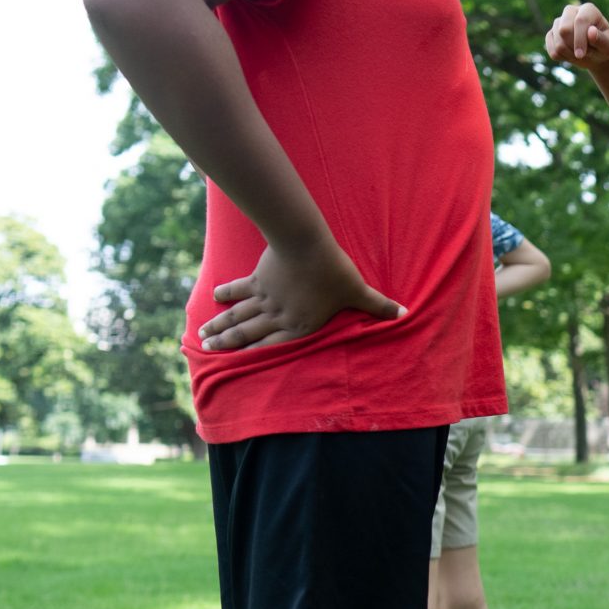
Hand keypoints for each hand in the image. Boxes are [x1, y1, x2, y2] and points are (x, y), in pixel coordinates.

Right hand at [201, 239, 402, 351]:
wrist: (306, 245)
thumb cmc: (334, 271)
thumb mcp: (357, 291)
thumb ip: (378, 306)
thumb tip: (405, 313)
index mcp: (300, 326)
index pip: (273, 346)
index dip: (253, 355)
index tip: (235, 363)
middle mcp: (278, 317)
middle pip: (248, 334)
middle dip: (228, 344)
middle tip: (208, 351)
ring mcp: (265, 299)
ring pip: (238, 317)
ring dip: (221, 326)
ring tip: (203, 335)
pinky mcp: (257, 279)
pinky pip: (239, 290)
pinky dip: (226, 294)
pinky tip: (214, 299)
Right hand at [545, 1, 608, 67]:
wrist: (596, 53)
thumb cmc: (604, 46)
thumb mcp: (608, 45)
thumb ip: (601, 39)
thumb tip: (591, 31)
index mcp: (588, 9)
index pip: (580, 21)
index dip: (579, 39)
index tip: (581, 55)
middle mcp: (571, 11)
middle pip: (564, 30)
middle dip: (574, 47)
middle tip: (584, 54)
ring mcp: (559, 22)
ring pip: (558, 43)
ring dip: (570, 54)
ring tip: (581, 55)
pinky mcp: (551, 34)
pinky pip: (552, 51)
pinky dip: (562, 58)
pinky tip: (572, 55)